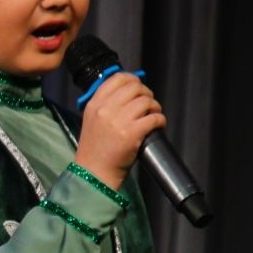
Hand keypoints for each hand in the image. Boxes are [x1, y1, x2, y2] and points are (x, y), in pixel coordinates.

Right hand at [71, 72, 165, 189]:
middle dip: (146, 93)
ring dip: (155, 107)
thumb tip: (130, 90)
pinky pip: (154, 117)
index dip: (133, 79)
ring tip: (153, 115)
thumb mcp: (92, 121)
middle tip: (148, 104)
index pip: (117, 78)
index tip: (138, 87)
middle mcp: (105, 109)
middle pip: (135, 87)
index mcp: (94, 104)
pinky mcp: (132, 133)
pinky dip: (160, 120)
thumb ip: (106, 105)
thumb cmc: (96, 150)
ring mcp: (118, 121)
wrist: (94, 174)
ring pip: (146, 101)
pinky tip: (158, 125)